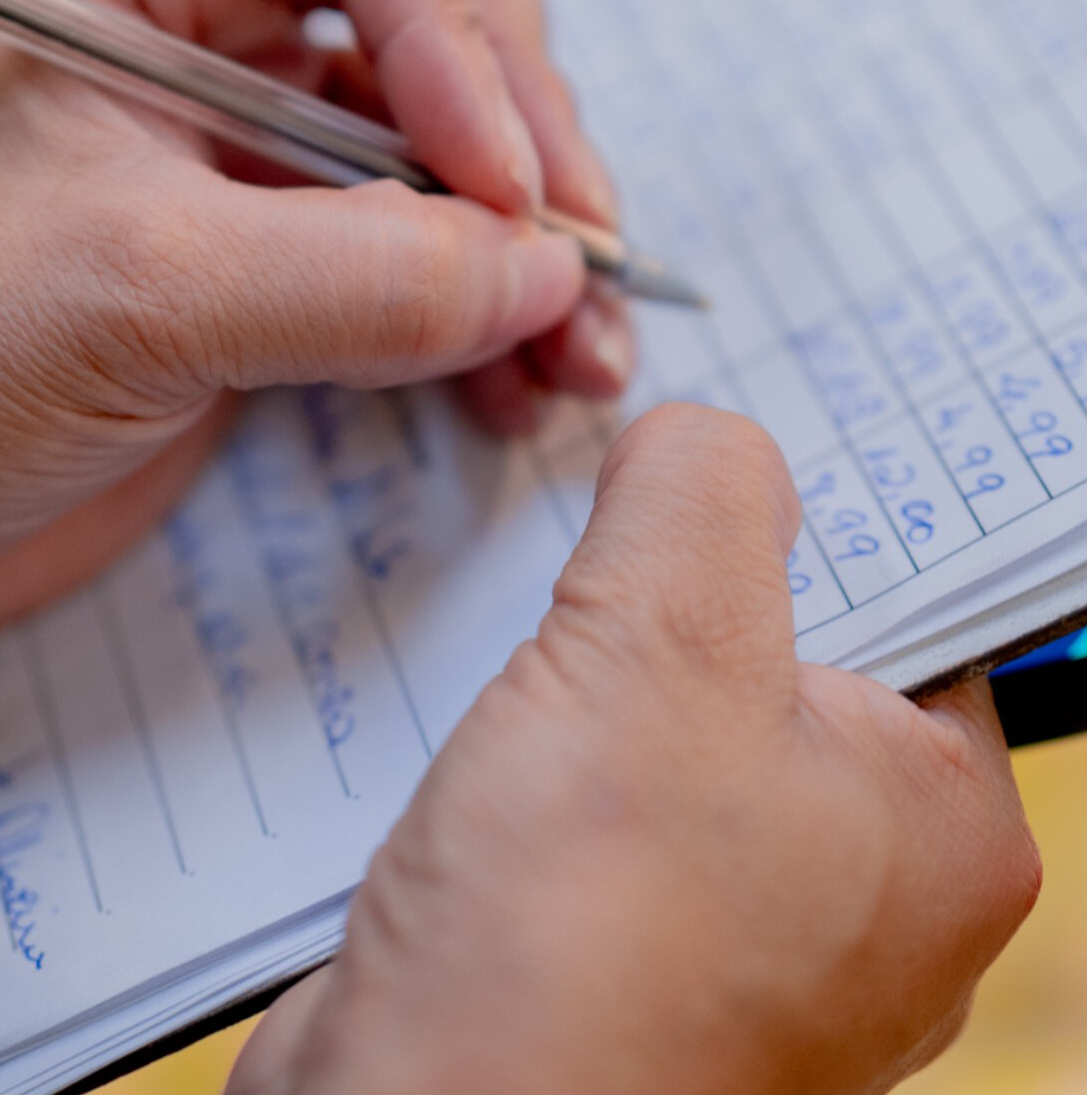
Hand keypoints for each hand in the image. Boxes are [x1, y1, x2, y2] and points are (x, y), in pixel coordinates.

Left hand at [0, 0, 630, 672]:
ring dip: (530, 240)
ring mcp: (231, 144)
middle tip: (575, 265)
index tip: (504, 181)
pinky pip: (418, 251)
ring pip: (446, 140)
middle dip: (524, 131)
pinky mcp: (254, 261)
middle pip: (440, 5)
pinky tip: (521, 389)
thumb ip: (358, 276)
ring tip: (582, 358)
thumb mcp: (128, 297)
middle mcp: (191, 17)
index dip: (467, 21)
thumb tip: (548, 272)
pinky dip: (488, 311)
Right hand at [229, 406, 1039, 1094]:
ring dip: (566, 684)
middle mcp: (864, 902)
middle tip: (581, 565)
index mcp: (948, 831)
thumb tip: (704, 442)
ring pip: (651, 736)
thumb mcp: (663, 639)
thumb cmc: (588, 936)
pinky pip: (573, 815)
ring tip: (509, 667)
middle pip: (763, 660)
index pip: (908, 603)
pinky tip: (462, 752)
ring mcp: (735, 949)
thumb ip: (701, 494)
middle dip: (652, 603)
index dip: (792, 515)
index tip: (694, 464)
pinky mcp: (607, 968)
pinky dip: (515, 766)